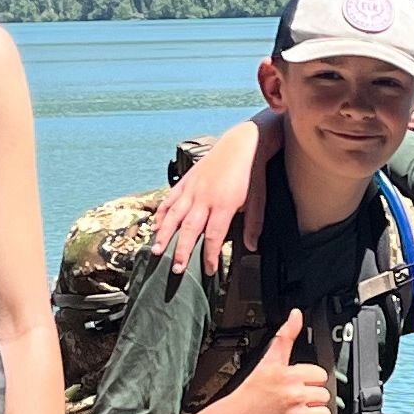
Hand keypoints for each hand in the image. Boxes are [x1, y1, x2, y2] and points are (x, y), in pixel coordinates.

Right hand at [149, 120, 267, 275]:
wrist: (242, 143)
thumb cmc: (252, 173)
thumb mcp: (258, 200)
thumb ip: (253, 225)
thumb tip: (251, 248)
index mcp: (223, 205)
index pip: (213, 236)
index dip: (209, 256)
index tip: (208, 271)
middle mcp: (204, 198)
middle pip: (189, 229)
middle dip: (181, 251)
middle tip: (175, 269)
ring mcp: (193, 188)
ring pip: (173, 215)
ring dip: (164, 234)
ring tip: (156, 250)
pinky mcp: (187, 180)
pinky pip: (170, 199)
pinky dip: (161, 213)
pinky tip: (156, 225)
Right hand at [205, 312, 332, 413]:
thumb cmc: (248, 397)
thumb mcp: (267, 362)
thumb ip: (286, 337)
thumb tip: (296, 315)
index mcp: (290, 376)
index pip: (320, 375)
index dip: (310, 380)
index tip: (299, 385)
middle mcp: (296, 396)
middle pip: (324, 395)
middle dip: (312, 397)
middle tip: (295, 400)